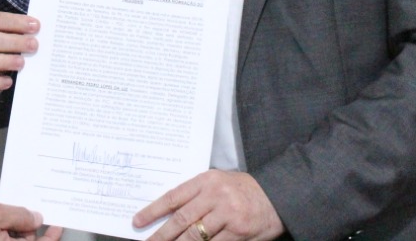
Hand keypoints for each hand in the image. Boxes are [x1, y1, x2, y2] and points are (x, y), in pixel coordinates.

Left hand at [133, 170, 283, 240]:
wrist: (277, 194)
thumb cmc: (244, 190)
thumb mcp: (219, 182)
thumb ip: (197, 195)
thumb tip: (170, 213)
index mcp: (206, 180)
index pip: (173, 196)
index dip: (153, 210)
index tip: (138, 222)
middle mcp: (215, 195)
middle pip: (181, 219)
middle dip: (161, 235)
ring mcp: (227, 213)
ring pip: (194, 236)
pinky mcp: (238, 231)